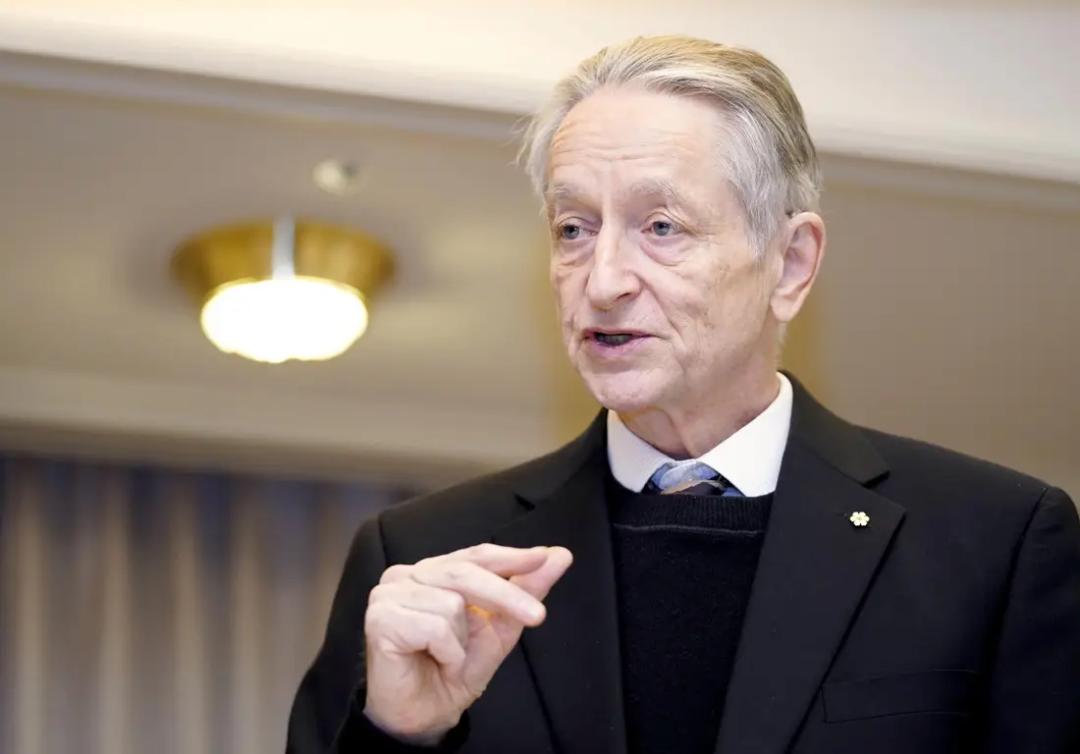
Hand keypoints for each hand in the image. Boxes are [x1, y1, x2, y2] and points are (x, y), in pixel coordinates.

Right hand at [362, 543, 572, 744]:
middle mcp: (408, 574)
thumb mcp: (501, 627)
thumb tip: (559, 556)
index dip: (510, 556)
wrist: (427, 715)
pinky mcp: (380, 618)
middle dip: (506, 595)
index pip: (475, 554)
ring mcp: (389, 593)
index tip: (545, 558)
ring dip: (463, 641)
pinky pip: (435, 626)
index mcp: (434, 570)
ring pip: (452, 602)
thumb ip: (526, 590)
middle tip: (538, 616)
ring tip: (449, 657)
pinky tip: (434, 661)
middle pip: (466, 571)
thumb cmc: (456, 668)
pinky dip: (447, 652)